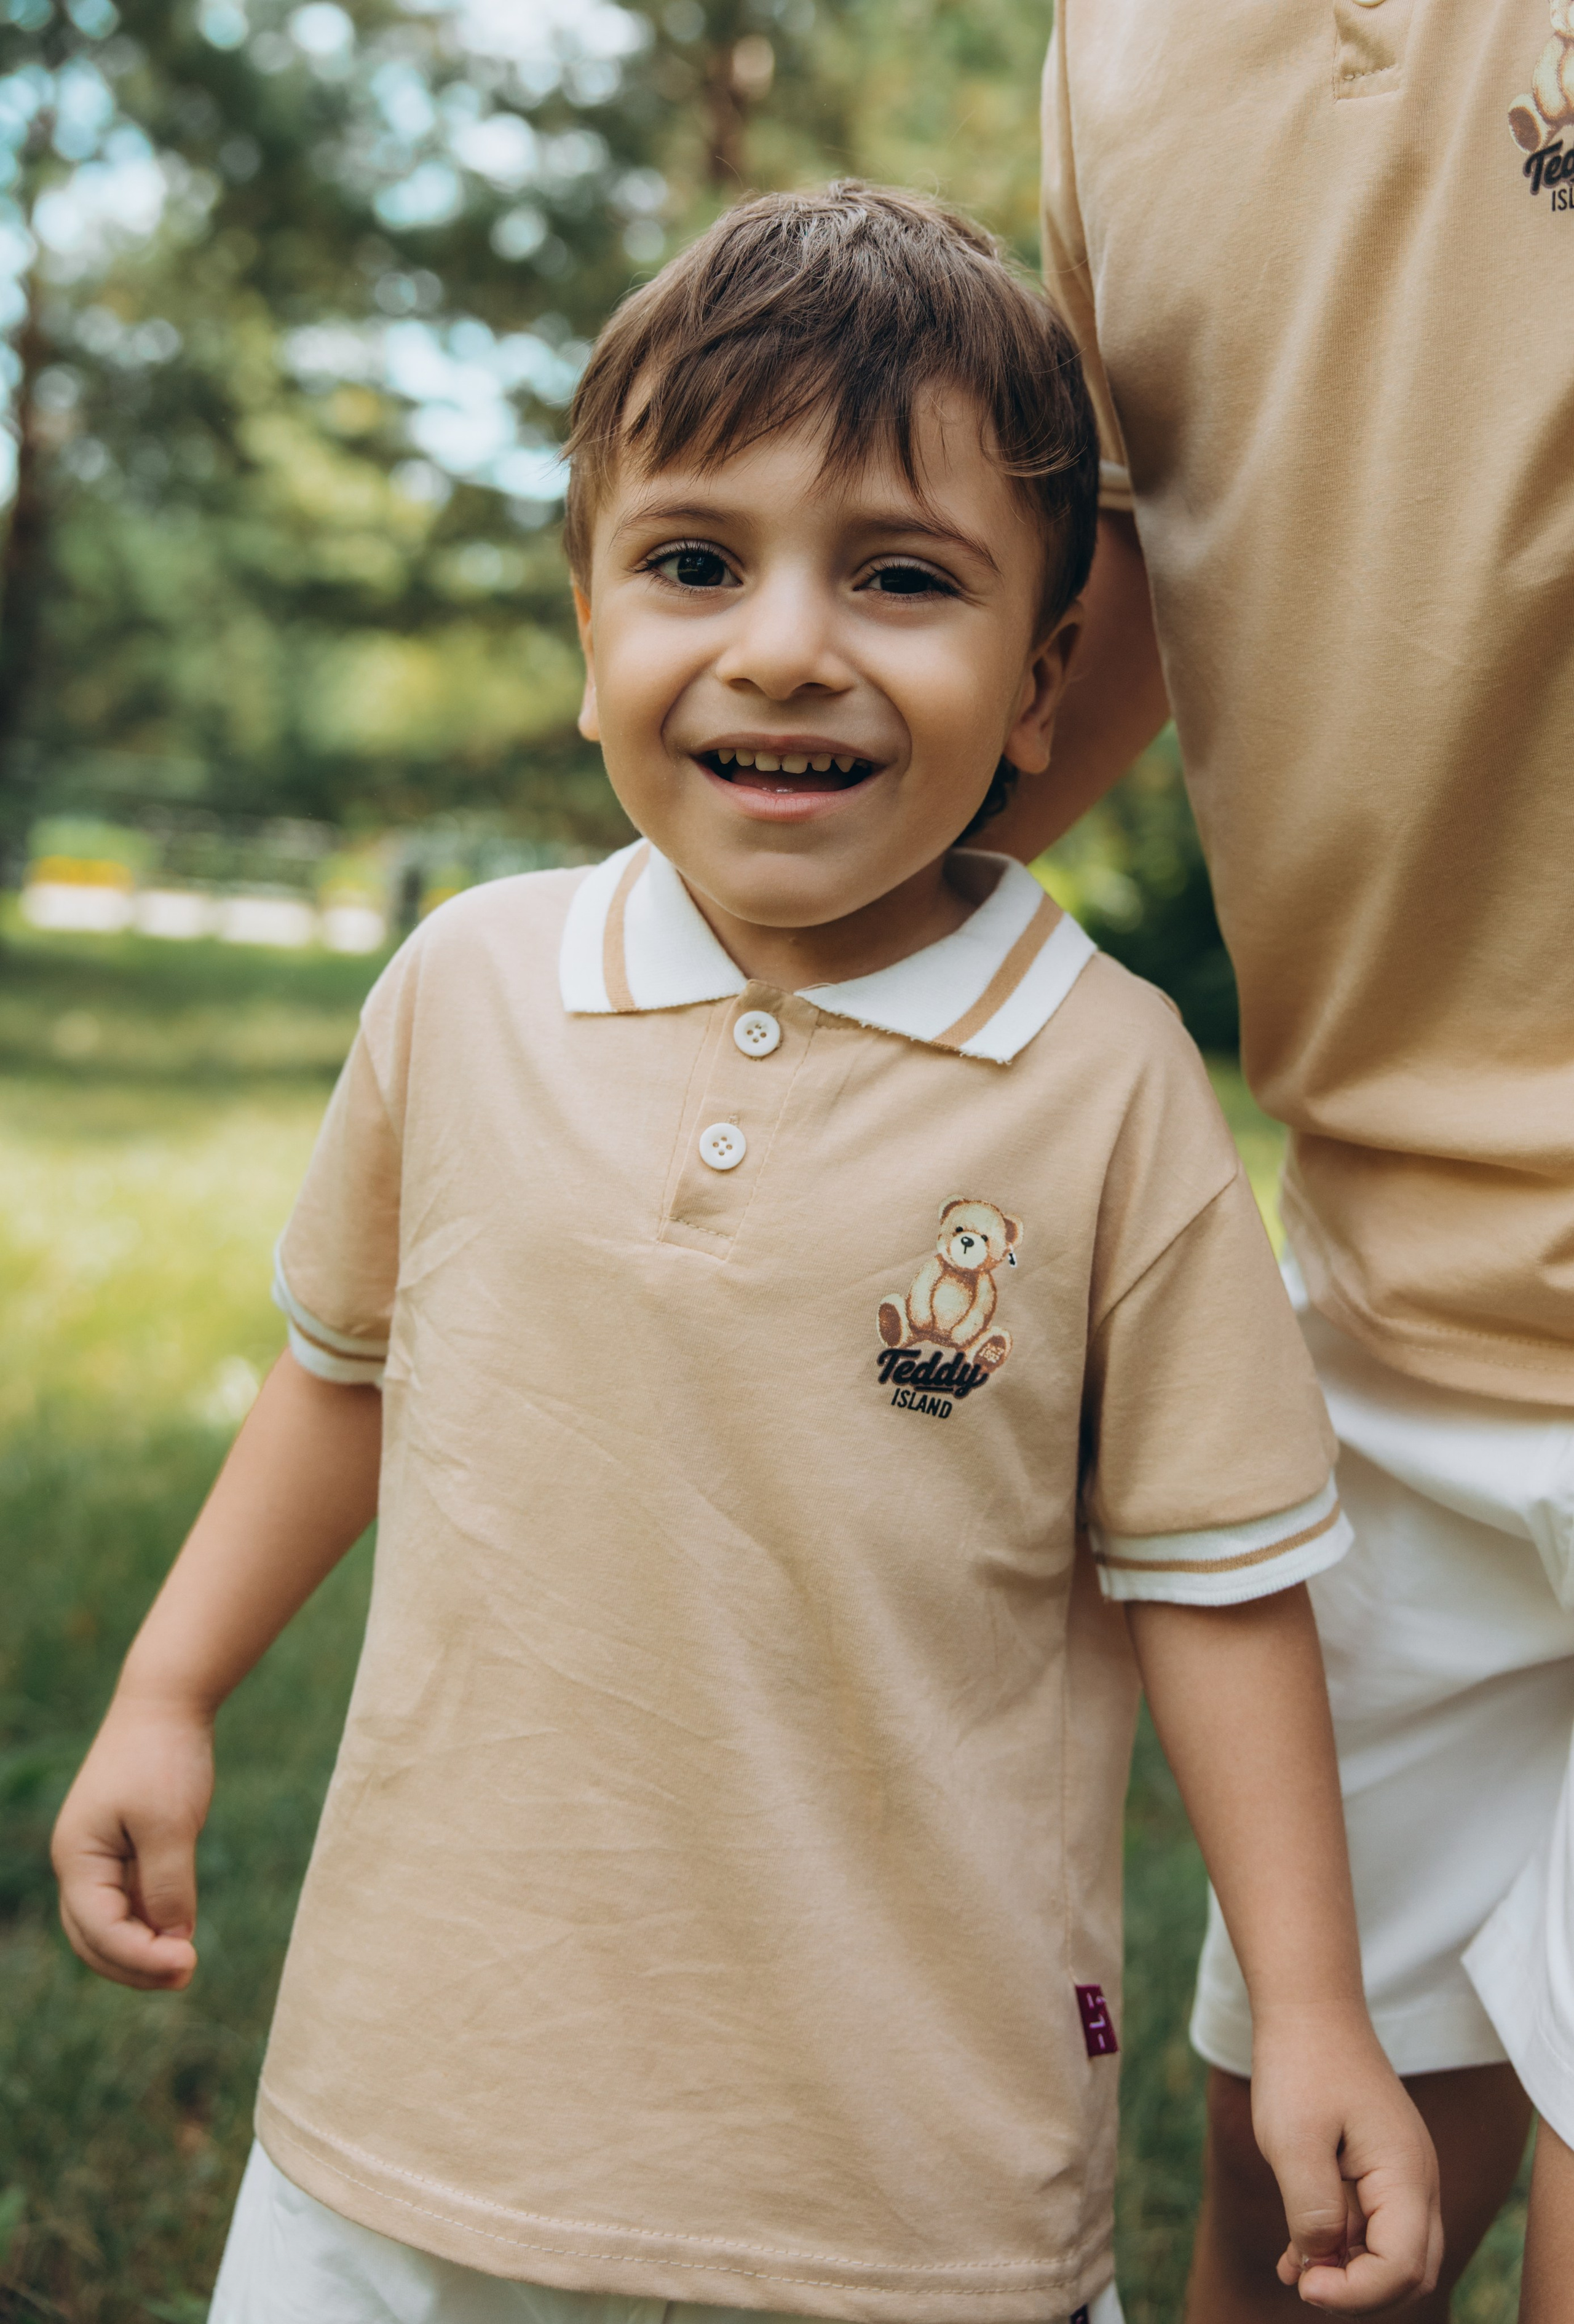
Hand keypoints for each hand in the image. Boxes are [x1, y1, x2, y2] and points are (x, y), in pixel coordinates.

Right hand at [51, 1696, 214, 1990]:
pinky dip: (152, 1924)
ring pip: (111, 1926)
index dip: (140, 1957)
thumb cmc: (163, 1759)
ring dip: (143, 1950)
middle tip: (187, 1975)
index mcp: (77, 1858)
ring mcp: (100, 1859)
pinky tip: (183, 1934)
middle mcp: (80, 1864)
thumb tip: (174, 1941)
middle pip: (95, 1939)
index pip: (99, 1930)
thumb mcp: (171, 1824)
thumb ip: (169, 1885)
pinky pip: (131, 1903)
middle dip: (136, 1965)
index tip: (188, 1965)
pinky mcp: (125, 1850)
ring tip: (186, 1966)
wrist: (166, 1703)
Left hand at [1250, 2004, 1442, 2311]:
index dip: (1355, 2292)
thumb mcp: (1293, 2142)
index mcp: (1406, 2176)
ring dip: (1347, 2271)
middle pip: (1409, 2272)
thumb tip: (1321, 2265)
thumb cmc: (1301, 2067)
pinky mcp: (1381, 2168)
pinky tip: (1295, 2254)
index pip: (1401, 2268)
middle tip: (1302, 2281)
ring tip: (1291, 2268)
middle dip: (1359, 2292)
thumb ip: (1311, 2211)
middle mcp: (1418, 2182)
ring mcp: (1403, 2175)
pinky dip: (1340, 2246)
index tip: (1304, 2284)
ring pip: (1391, 2253)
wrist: (1309, 2007)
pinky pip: (1373, 2225)